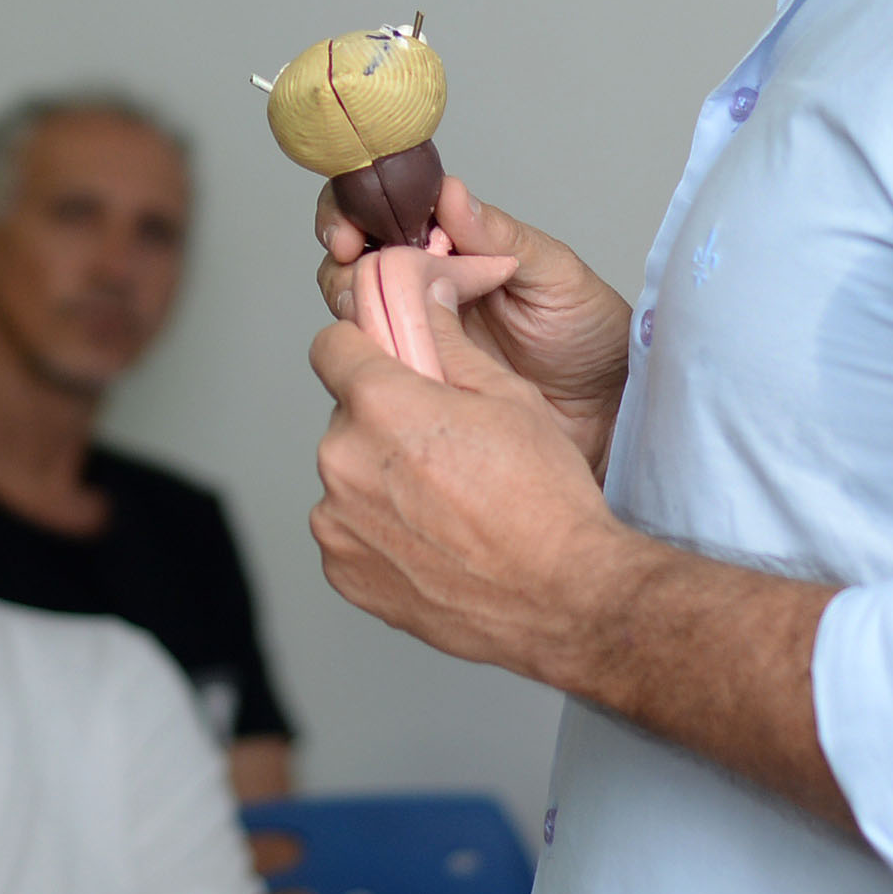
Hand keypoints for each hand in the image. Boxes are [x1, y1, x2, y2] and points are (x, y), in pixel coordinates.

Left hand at [307, 302, 654, 692]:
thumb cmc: (544, 499)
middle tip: (441, 451)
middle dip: (382, 424)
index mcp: (380, 404)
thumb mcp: (508, 396)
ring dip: (380, 481)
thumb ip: (448, 343)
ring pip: (347, 477)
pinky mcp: (342, 570)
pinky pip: (349, 531)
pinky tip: (432, 542)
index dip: (360, 350)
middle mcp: (343, 459)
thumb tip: (421, 298)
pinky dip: (380, 532)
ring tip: (444, 505)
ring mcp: (337, 521)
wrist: (562, 595)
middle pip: (345, 418)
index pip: (330, 347)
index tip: (382, 364)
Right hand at [321, 176, 628, 471]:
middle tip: (357, 270)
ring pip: (353, 309)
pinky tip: (390, 356)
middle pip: (354, 258)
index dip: (356, 211)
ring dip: (350, 305)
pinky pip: (375, 363)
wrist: (607, 411)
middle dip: (343, 260)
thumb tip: (451, 193)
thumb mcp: (555, 275)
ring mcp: (418, 333)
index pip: (388, 210)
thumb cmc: (591, 335)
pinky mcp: (418, 378)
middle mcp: (427, 284)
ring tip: (378, 316)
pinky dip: (369, 356)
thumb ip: (501, 236)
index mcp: (457, 244)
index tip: (354, 231)